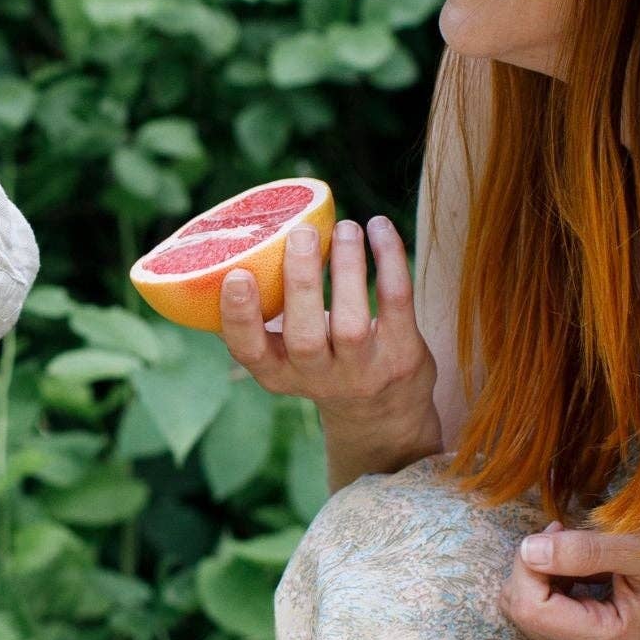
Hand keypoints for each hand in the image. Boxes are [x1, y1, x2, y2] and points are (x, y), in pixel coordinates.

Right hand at [219, 214, 441, 485]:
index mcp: (277, 373)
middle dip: (301, 282)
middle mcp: (317, 378)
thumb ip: (267, 318)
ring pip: (352, 321)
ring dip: (348, 266)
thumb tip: (238, 247)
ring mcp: (362, 372)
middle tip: (300, 233)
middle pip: (304, 337)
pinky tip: (379, 228)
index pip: (250, 351)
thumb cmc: (324, 361)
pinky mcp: (402, 355)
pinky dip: (389, 260)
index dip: (240, 316)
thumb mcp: (287, 355)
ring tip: (345, 228)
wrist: (382, 412)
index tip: (237, 274)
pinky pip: (396, 302)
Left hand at [498, 523, 639, 639]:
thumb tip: (528, 550)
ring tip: (575, 548)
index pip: (531, 607)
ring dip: (540, 572)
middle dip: (532, 566)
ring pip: (523, 609)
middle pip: (521, 610)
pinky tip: (575, 566)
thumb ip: (585, 550)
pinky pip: (537, 610)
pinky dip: (547, 582)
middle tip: (563, 532)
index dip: (528, 565)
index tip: (554, 530)